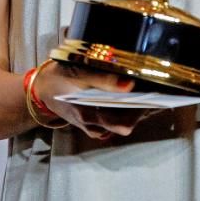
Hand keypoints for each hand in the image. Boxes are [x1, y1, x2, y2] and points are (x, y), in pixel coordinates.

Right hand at [31, 62, 156, 139]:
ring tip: (151, 92)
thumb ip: (103, 80)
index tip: (157, 97)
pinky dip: (128, 110)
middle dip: (143, 108)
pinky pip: (116, 120)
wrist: (42, 89)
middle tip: (157, 90)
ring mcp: (95, 125)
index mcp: (89, 114)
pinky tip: (137, 97)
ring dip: (137, 109)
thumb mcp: (78, 74)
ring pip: (123, 122)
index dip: (143, 111)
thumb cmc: (60, 78)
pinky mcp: (95, 122)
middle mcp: (94, 125)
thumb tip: (130, 84)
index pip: (125, 122)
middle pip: (127, 123)